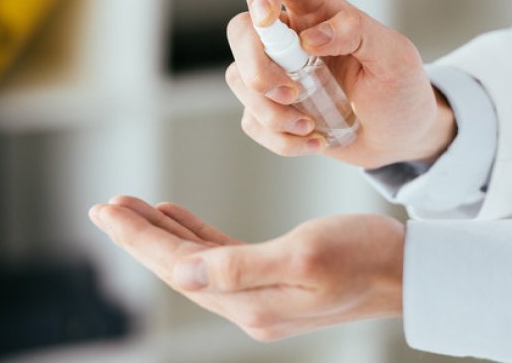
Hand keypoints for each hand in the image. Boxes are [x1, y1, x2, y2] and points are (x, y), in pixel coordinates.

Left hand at [90, 196, 403, 340]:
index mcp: (250, 302)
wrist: (404, 269)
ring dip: (163, 233)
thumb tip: (180, 273)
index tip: (107, 210)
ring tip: (133, 208)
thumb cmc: (364, 256)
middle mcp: (248, 303)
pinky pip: (220, 256)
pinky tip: (178, 217)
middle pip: (179, 265)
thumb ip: (238, 270)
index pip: (178, 267)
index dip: (139, 238)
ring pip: (195, 260)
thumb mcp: (303, 258)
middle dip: (141, 234)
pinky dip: (194, 235)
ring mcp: (259, 293)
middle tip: (107, 206)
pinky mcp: (271, 276)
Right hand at [226, 0, 455, 167]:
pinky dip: (281, 139)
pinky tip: (315, 141)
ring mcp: (279, 75)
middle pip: (242, 32)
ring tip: (311, 128)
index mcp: (320, 13)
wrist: (401, 137)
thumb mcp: (394, 56)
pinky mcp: (274, 110)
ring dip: (271, 112)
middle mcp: (291, 39)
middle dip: (256, 68)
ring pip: (240, 80)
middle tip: (292, 94)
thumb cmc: (400, 90)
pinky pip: (253, 121)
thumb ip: (357, 33)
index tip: (266, 19)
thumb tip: (311, 37)